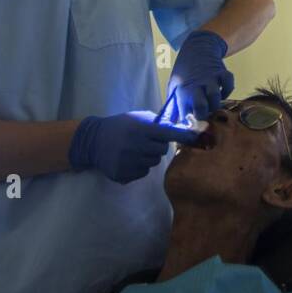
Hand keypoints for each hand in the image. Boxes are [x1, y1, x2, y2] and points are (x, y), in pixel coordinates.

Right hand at [69, 111, 198, 183]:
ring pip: (153, 163)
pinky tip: (127, 159)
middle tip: (146, 141)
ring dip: (148, 157)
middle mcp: (136, 146)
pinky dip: (138, 167)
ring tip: (135, 150)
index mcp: (141, 129)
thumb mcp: (137, 117)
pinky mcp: (123, 174)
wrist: (93, 140)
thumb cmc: (120, 125)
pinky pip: (142, 172)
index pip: (168, 133)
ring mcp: (129, 162)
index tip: (197, 137)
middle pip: (162, 151)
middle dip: (157, 146)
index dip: (184, 135)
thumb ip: (157, 122)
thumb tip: (179, 127)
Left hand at [166, 30, 232, 123]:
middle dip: (203, 116)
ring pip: (215, 98)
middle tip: (203, 118)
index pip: (185, 113)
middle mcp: (197, 85)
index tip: (191, 127)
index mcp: (183, 91)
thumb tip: (172, 123)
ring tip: (212, 105)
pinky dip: (227, 91)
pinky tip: (222, 93)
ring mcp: (211, 79)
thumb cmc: (184, 71)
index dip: (189, 123)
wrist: (197, 48)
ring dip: (215, 105)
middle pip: (201, 106)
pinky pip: (228, 85)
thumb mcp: (174, 86)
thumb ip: (174, 105)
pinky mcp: (222, 73)